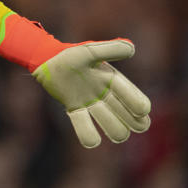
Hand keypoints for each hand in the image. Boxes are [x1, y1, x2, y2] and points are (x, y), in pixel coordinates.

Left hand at [32, 39, 150, 147]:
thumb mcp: (90, 50)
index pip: (137, 100)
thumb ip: (110, 49)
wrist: (47, 60)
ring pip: (115, 129)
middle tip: (128, 121)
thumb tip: (132, 49)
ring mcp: (92, 105)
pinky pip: (86, 130)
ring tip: (102, 119)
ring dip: (113, 129)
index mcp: (113, 81)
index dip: (140, 107)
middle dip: (133, 123)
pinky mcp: (76, 111)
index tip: (141, 110)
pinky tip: (92, 139)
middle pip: (133, 121)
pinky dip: (89, 137)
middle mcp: (106, 96)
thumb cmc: (70, 54)